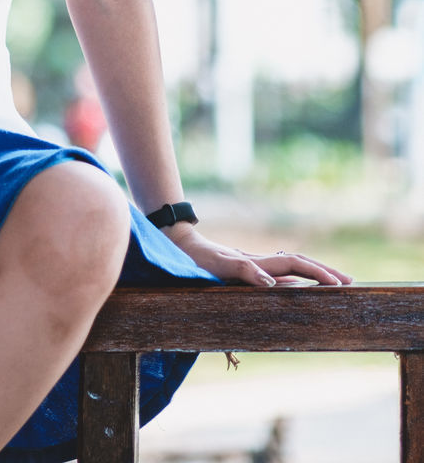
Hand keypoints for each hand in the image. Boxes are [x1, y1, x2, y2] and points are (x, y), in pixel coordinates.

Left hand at [163, 223, 352, 287]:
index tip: (339, 284)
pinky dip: (295, 278)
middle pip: (299, 263)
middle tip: (350, 282)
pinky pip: (277, 273)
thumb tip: (272, 283)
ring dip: (313, 273)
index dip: (318, 273)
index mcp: (258, 262)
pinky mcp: (247, 269)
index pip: (296, 265)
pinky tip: (301, 286)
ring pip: (291, 267)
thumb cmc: (198, 258)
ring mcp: (255, 264)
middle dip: (325, 271)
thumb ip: (245, 272)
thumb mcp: (220, 266)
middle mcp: (260, 262)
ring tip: (335, 283)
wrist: (181, 245)